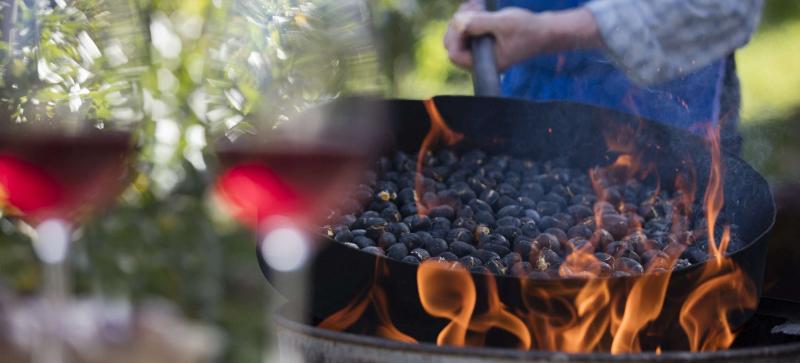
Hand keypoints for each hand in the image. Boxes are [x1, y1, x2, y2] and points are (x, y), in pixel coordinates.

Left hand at [444, 3, 602, 70]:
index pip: (455, 54)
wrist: (543, 31)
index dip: (455, 35)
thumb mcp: (504, 23)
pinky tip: (478, 6)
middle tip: (473, 8)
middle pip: (452, 43)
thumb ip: (480, 23)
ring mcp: (479, 51)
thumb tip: (457, 22)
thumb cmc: (527, 29)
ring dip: (463, 16)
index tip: (466, 19)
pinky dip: (468, 16)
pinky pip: (465, 30)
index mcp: (485, 63)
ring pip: (457, 34)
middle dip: (458, 23)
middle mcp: (479, 60)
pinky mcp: (481, 41)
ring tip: (478, 5)